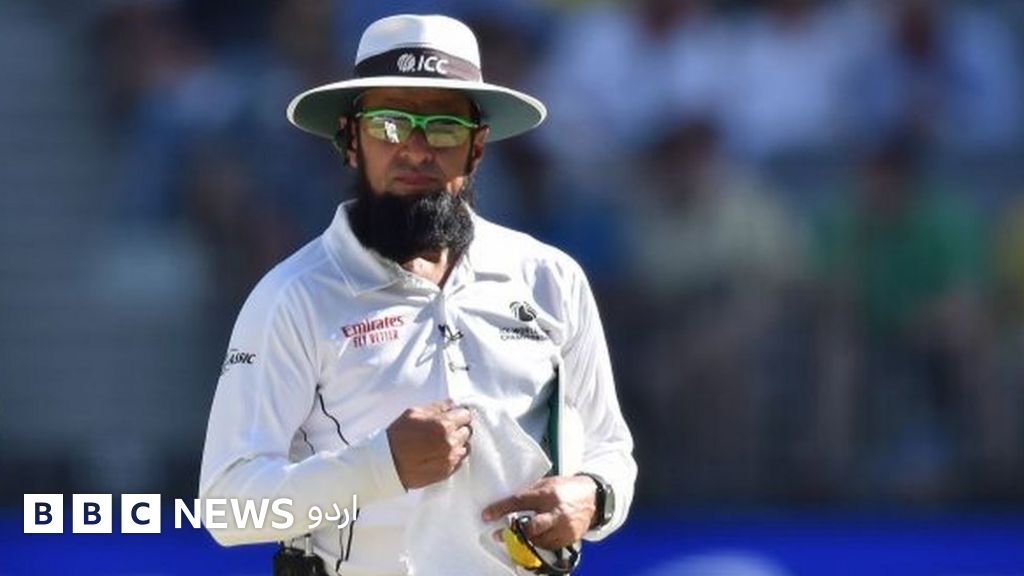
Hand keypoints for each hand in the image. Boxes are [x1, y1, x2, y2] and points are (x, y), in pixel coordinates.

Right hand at [386, 399, 472, 489]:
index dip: (459, 415)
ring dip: (458, 443)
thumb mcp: (415, 413)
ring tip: (441, 443)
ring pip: (465, 446)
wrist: (388, 463)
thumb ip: (438, 407)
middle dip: (459, 428)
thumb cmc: (398, 436)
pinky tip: (440, 453)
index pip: (466, 415)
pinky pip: (460, 460)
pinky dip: (454, 455)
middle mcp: (451, 442)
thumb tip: (453, 404)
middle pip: (467, 431)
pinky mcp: (448, 470)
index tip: (454, 416)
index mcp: (444, 424)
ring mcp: (450, 458)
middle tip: (445, 430)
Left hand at [482, 476, 596, 549]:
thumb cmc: (566, 488)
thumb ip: (529, 493)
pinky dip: (539, 543)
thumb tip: (507, 503)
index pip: (520, 501)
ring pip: (538, 540)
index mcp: (548, 493)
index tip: (487, 515)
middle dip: (514, 532)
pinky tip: (535, 537)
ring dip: (525, 539)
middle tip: (500, 534)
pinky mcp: (570, 538)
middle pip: (531, 527)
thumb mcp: (547, 483)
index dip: (501, 509)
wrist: (593, 498)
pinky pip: (549, 546)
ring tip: (518, 535)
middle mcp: (556, 511)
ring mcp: (564, 527)